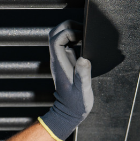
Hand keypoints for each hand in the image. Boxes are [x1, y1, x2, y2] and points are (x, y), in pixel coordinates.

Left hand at [38, 20, 93, 140]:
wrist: (69, 113)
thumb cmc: (76, 104)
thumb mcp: (82, 90)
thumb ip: (82, 74)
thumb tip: (83, 58)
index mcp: (59, 64)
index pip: (55, 39)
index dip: (67, 32)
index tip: (81, 37)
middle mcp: (57, 60)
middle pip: (54, 34)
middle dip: (67, 27)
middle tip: (83, 31)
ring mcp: (60, 60)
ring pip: (59, 37)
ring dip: (71, 32)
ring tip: (85, 36)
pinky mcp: (66, 63)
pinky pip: (66, 45)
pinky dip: (74, 39)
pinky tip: (85, 44)